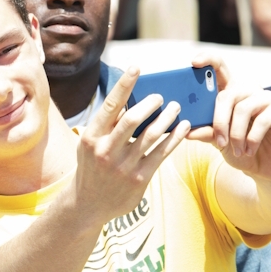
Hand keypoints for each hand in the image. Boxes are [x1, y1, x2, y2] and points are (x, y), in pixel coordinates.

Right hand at [76, 66, 189, 223]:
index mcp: (91, 137)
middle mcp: (105, 151)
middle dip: (150, 103)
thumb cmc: (91, 166)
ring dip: (167, 118)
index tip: (136, 67)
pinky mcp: (139, 179)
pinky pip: (162, 154)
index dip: (124, 84)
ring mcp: (123, 166)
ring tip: (176, 108)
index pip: (110, 105)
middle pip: (132, 118)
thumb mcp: (90, 144)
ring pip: (151, 135)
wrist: (88, 204)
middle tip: (161, 96)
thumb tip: (128, 99)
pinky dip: (174, 138)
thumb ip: (106, 125)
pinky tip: (183, 128)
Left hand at [186, 54, 270, 181]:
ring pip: (243, 108)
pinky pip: (262, 120)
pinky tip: (249, 150)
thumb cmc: (238, 148)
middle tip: (219, 141)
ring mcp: (265, 97)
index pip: (219, 68)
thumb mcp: (218, 140)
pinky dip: (251, 138)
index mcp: (229, 92)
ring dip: (236, 134)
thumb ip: (205, 131)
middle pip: (228, 94)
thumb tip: (187, 131)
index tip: (194, 62)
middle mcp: (247, 90)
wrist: (266, 165)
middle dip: (219, 121)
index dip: (208, 60)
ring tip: (235, 150)